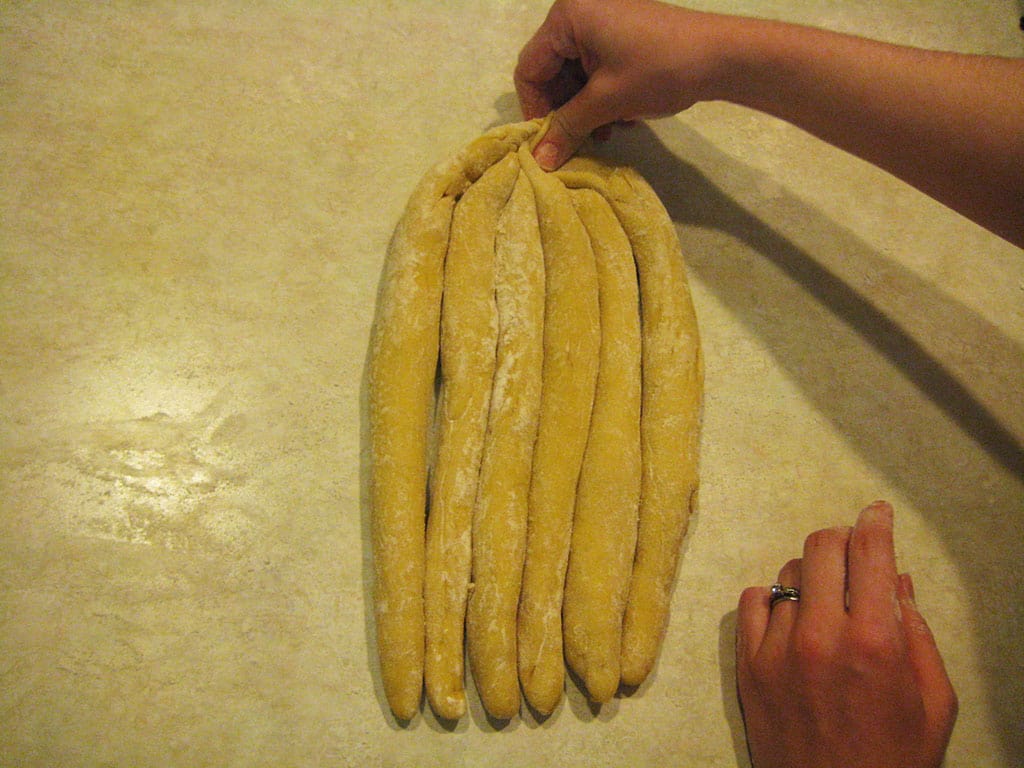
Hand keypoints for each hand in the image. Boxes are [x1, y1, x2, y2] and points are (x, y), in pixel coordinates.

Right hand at [514, 0, 730, 168]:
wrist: (722, 56)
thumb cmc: (659, 70)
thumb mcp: (607, 102)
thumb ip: (568, 128)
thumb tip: (539, 161)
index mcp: (568, 17)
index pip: (529, 69)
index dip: (535, 110)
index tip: (548, 142)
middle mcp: (580, 12)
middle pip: (551, 73)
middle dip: (564, 111)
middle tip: (578, 142)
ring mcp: (604, 22)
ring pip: (575, 76)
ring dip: (584, 110)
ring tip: (604, 134)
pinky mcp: (623, 35)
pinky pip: (596, 70)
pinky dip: (601, 97)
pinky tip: (620, 119)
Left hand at [736, 501, 957, 767]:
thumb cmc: (894, 757)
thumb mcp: (933, 701)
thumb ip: (918, 634)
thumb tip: (898, 581)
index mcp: (876, 641)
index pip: (870, 553)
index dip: (875, 522)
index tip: (876, 511)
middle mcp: (822, 635)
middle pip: (821, 547)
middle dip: (842, 541)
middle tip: (851, 555)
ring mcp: (778, 649)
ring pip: (787, 573)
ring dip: (811, 577)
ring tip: (825, 602)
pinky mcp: (747, 665)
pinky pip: (752, 602)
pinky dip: (773, 600)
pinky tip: (789, 617)